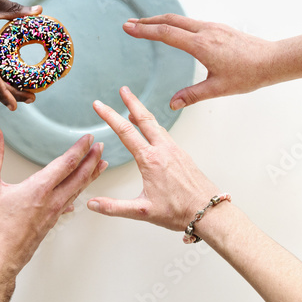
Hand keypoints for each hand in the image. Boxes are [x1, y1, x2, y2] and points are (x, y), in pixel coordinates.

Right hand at [0, 126, 106, 273]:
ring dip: (90, 176)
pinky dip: (76, 195)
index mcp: (40, 189)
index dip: (80, 148)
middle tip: (101, 147)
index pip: (66, 163)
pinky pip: (68, 205)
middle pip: (79, 176)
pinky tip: (76, 198)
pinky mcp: (49, 224)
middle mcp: (51, 201)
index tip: (88, 138)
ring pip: (77, 190)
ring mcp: (53, 214)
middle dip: (92, 160)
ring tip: (100, 167)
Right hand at [88, 86, 219, 231]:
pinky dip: (154, 126)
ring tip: (133, 106)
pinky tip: (152, 130)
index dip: (109, 116)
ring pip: (156, 125)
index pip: (125, 132)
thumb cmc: (179, 211)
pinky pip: (165, 134)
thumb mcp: (143, 212)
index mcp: (150, 160)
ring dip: (143, 113)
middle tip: (123, 89)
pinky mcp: (182, 155)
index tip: (99, 105)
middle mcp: (163, 150)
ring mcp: (175, 151)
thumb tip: (92, 204)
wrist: (209, 212)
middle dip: (131, 102)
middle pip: (144, 119)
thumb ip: (114, 207)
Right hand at [124, 14, 275, 109]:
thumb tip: (172, 105)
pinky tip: (174, 29)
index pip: (166, 34)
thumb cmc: (248, 74)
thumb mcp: (218, 89)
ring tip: (146, 24)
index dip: (144, 30)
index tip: (128, 27)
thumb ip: (192, 95)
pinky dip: (175, 22)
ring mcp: (212, 27)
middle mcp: (205, 31)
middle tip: (129, 23)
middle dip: (147, 22)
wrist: (273, 60)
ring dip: (161, 20)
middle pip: (169, 21)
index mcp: (201, 45)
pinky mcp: (219, 28)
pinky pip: (191, 21)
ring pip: (180, 19)